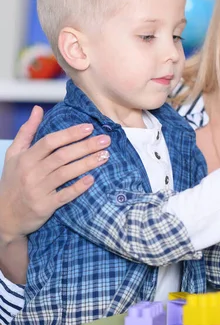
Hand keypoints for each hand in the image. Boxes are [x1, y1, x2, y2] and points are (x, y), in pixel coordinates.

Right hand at [0, 106, 110, 244]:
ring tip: (105, 155)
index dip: (70, 134)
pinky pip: (65, 195)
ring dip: (87, 163)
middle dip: (86, 146)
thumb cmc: (12, 181)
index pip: (50, 142)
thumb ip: (27, 131)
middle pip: (62, 156)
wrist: (4, 215)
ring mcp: (38, 190)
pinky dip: (78, 187)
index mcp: (25, 158)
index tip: (89, 127)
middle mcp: (31, 172)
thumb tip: (38, 109)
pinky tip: (92, 179)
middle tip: (105, 140)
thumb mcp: (14, 154)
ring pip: (66, 173)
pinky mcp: (45, 206)